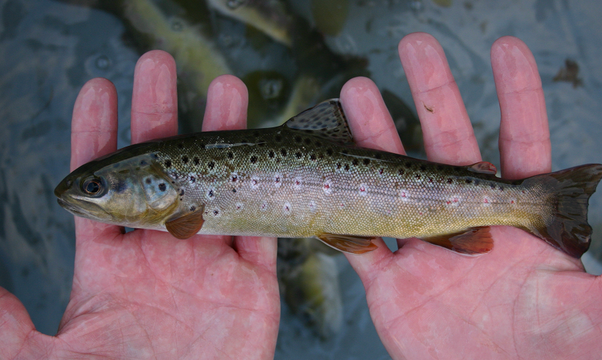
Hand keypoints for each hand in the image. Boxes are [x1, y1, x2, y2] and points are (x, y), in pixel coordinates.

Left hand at [0, 51, 278, 358]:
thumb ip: (8, 327)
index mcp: (109, 266)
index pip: (102, 188)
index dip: (98, 137)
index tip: (99, 90)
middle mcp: (161, 255)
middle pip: (162, 172)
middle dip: (160, 116)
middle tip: (158, 67)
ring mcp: (209, 266)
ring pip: (218, 187)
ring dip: (223, 139)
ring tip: (226, 90)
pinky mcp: (252, 287)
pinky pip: (262, 232)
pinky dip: (266, 196)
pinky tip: (267, 156)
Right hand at [340, 33, 601, 358]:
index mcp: (519, 223)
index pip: (519, 143)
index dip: (515, 94)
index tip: (507, 49)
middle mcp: (468, 223)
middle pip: (446, 145)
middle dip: (434, 92)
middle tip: (415, 45)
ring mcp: (426, 252)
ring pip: (393, 180)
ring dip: (376, 136)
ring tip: (357, 94)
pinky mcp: (392, 287)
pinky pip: (362, 246)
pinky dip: (347, 219)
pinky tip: (332, 182)